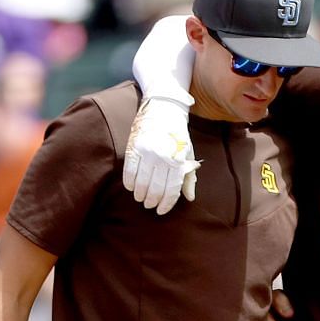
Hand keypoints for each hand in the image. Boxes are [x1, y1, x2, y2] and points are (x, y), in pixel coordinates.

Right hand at [122, 98, 198, 214]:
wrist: (164, 109)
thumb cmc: (178, 135)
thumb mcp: (189, 154)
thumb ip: (189, 177)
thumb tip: (190, 197)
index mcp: (178, 161)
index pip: (172, 190)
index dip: (166, 204)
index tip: (161, 211)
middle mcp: (163, 158)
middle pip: (156, 188)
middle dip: (152, 201)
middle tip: (149, 205)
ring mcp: (148, 152)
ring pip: (141, 182)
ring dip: (140, 194)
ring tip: (140, 198)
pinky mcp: (134, 146)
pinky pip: (129, 170)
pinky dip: (129, 182)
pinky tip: (131, 188)